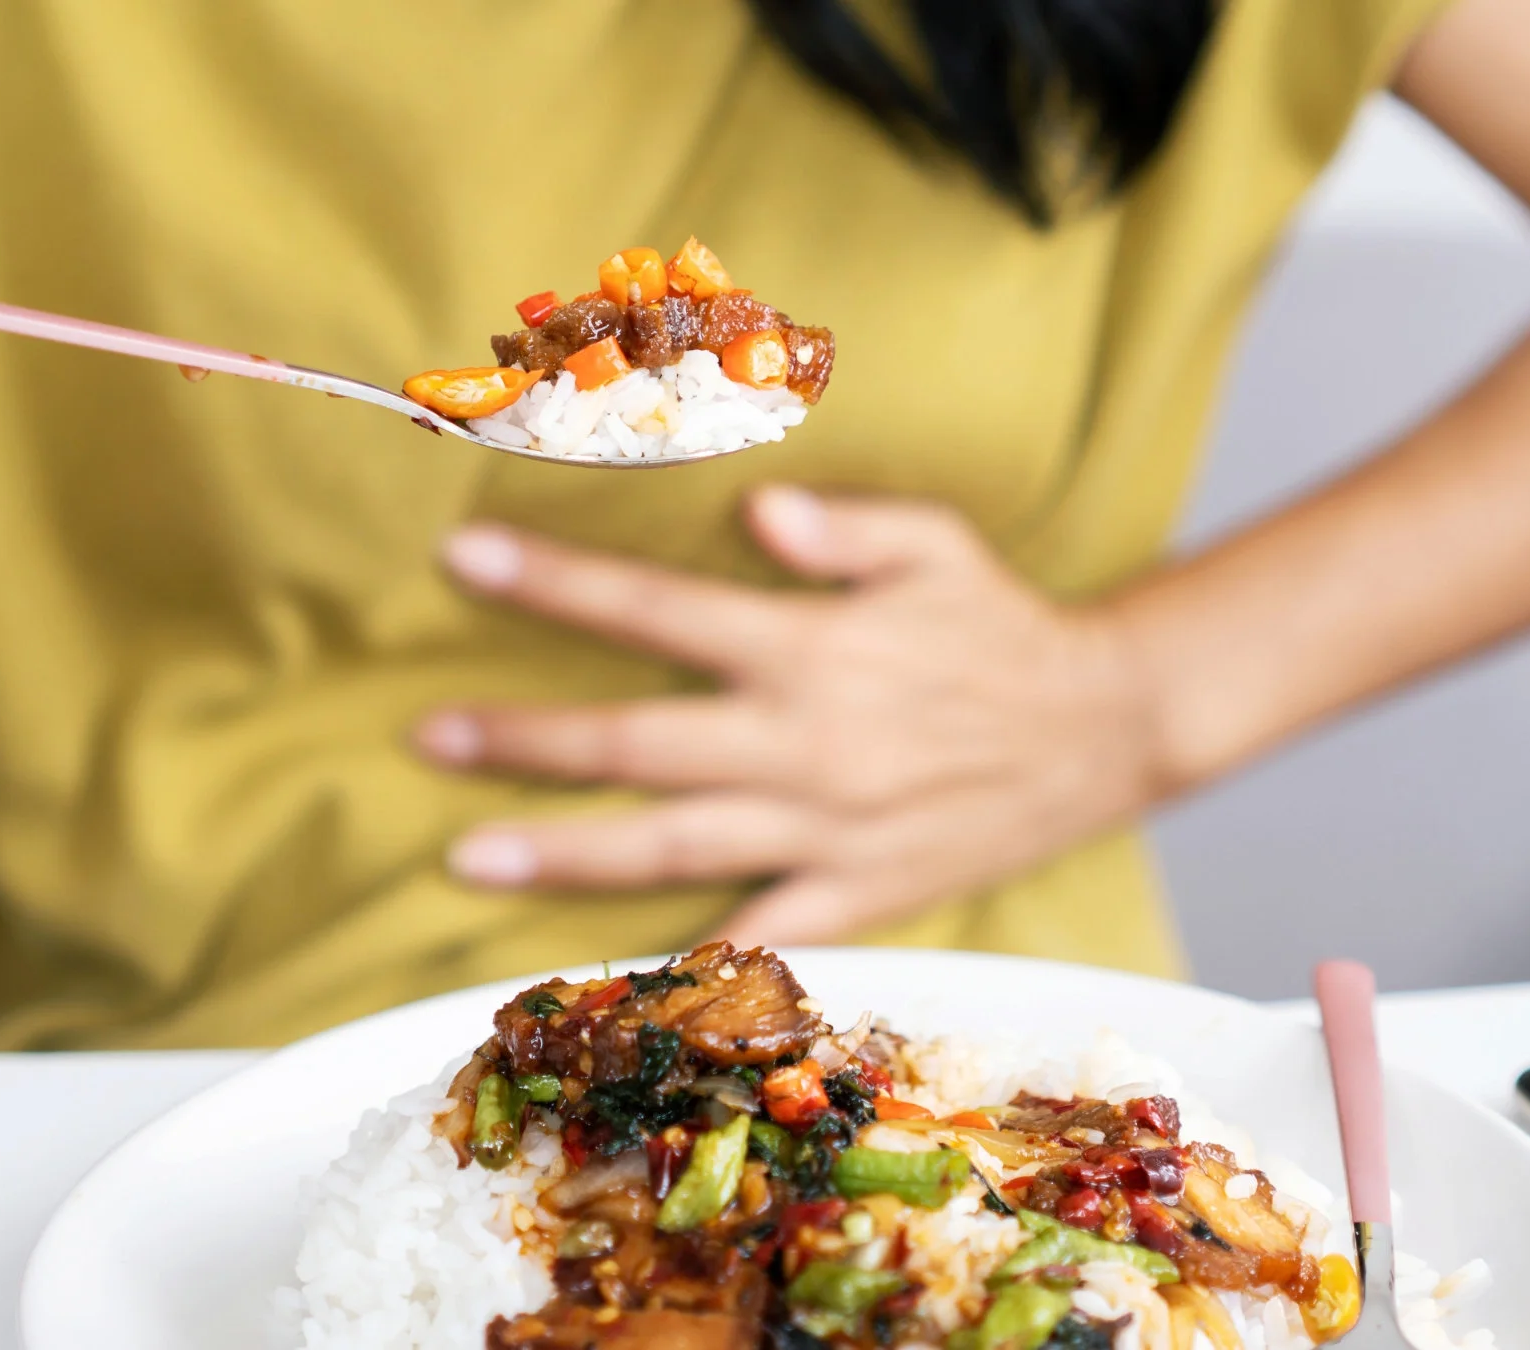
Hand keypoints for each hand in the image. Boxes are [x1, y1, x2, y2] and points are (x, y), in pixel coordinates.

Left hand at [414, 486, 1171, 946]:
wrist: (1104, 732)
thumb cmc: (1002, 626)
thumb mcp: (937, 544)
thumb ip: (843, 526)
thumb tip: (754, 511)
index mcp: (811, 649)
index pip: (658, 611)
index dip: (557, 583)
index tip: (465, 559)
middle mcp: (804, 744)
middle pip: (638, 744)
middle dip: (524, 740)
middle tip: (426, 737)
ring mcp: (825, 831)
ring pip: (672, 847)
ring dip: (564, 852)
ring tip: (466, 855)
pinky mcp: (857, 897)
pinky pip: (756, 935)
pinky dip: (682, 959)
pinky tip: (603, 969)